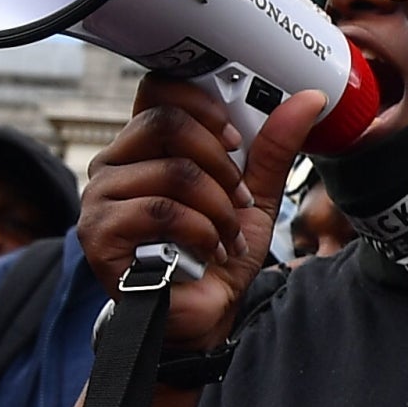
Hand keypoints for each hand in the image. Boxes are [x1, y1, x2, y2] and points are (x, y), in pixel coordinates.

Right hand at [76, 80, 326, 351]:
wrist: (202, 316)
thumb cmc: (216, 253)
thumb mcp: (254, 195)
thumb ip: (272, 147)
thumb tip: (308, 99)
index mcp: (146, 146)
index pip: (157, 90)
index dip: (200, 102)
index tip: (234, 135)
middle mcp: (115, 164)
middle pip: (165, 123)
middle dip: (219, 161)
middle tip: (238, 195)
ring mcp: (101, 198)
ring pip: (172, 172)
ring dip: (218, 208)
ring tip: (226, 235)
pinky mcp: (99, 232)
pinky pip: (161, 211)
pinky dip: (201, 232)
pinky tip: (208, 251)